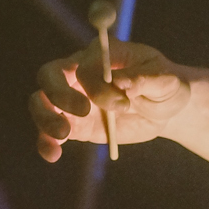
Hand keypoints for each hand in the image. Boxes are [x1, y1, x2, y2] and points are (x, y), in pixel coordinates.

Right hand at [29, 38, 191, 162]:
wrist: (165, 110)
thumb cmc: (166, 86)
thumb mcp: (166, 81)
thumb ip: (145, 79)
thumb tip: (120, 83)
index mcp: (101, 54)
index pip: (85, 62)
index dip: (98, 82)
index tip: (123, 102)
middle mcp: (79, 72)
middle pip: (50, 74)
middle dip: (60, 93)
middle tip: (84, 111)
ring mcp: (72, 98)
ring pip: (41, 101)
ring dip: (46, 117)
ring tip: (63, 136)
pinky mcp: (73, 124)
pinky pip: (49, 132)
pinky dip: (46, 143)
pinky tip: (53, 154)